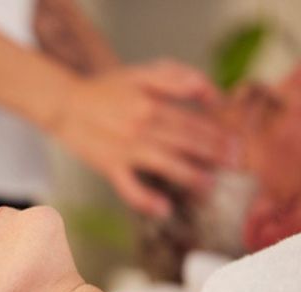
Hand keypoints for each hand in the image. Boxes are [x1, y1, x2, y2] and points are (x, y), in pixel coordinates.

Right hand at [53, 60, 232, 215]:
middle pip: (184, 141)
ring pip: (164, 163)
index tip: (235, 144)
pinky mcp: (109, 167)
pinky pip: (128, 188)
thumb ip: (177, 77)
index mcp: (151, 103)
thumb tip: (210, 95)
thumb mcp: (141, 73)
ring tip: (209, 187)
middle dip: (213, 154)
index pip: (192, 120)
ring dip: (190, 176)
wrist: (64, 103)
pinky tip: (163, 209)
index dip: (216, 132)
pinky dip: (145, 200)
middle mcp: (141, 126)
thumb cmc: (105, 89)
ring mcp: (125, 149)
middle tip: (234, 165)